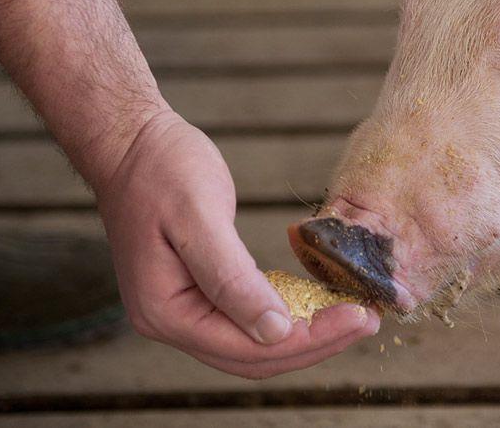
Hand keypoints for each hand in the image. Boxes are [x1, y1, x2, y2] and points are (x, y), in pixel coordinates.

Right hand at [95, 110, 378, 377]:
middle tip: (368, 319)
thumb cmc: (160, 169)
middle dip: (316, 342)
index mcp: (166, 311)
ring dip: (306, 334)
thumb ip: (231, 277)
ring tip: (354, 314)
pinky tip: (320, 301)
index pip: (249, 348)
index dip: (309, 339)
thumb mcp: (198, 216)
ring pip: (254, 343)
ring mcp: (183, 309)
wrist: (130, 143)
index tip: (358, 317)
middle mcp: (171, 321)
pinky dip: (288, 314)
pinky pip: (248, 318)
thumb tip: (274, 331)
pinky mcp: (198, 292)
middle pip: (255, 356)